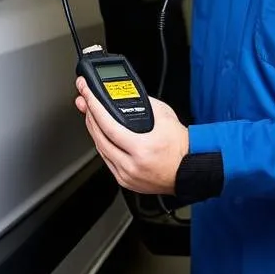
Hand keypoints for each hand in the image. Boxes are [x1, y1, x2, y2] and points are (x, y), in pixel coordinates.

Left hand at [74, 77, 188, 194]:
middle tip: (83, 100)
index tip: (85, 92)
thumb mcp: (164, 115)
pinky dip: (102, 145)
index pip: (107, 124)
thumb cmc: (181, 145)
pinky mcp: (126, 181)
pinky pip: (107, 160)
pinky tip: (101, 134)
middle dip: (89, 115)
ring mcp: (127, 175)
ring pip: (100, 149)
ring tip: (90, 114)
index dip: (93, 105)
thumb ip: (142, 103)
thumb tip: (122, 95)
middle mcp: (131, 165)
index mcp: (141, 148)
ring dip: (93, 130)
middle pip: (98, 137)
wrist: (191, 168)